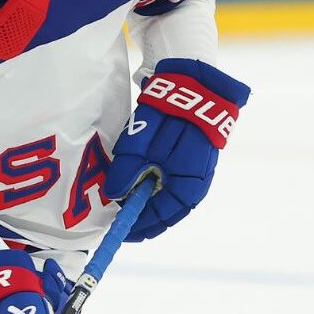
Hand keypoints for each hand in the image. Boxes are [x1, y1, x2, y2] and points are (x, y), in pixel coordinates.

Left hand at [102, 57, 250, 241]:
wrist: (196, 82)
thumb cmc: (169, 113)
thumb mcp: (141, 143)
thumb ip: (127, 172)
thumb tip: (115, 197)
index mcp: (188, 187)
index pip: (161, 218)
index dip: (138, 226)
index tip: (119, 230)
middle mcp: (197, 185)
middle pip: (167, 212)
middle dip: (143, 218)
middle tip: (119, 221)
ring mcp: (198, 173)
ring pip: (171, 199)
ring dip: (149, 204)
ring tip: (126, 205)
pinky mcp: (194, 162)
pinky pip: (174, 184)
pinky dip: (157, 190)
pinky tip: (141, 187)